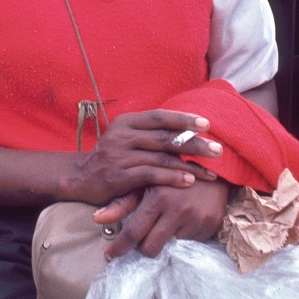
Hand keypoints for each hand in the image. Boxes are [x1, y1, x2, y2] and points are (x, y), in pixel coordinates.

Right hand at [65, 109, 220, 205]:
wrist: (80, 177)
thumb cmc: (111, 157)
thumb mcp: (125, 138)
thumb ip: (149, 134)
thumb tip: (185, 129)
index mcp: (126, 122)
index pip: (159, 116)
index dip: (183, 119)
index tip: (207, 124)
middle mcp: (122, 135)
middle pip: (165, 137)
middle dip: (194, 143)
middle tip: (218, 150)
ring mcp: (120, 155)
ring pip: (161, 158)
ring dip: (189, 165)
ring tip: (211, 172)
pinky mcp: (120, 176)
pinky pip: (152, 176)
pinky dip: (173, 178)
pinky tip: (189, 181)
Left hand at [95, 179, 230, 259]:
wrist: (212, 165)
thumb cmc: (171, 172)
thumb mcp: (147, 182)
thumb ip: (122, 202)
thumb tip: (97, 219)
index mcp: (158, 196)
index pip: (133, 232)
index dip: (119, 247)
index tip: (109, 255)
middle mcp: (177, 208)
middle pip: (150, 247)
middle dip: (141, 247)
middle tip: (139, 241)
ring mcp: (195, 218)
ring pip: (169, 247)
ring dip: (162, 240)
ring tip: (164, 224)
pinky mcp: (209, 224)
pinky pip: (188, 242)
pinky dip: (182, 235)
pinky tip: (183, 220)